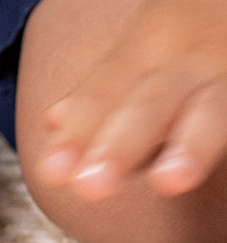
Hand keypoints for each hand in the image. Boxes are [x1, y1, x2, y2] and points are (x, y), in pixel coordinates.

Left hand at [36, 0, 226, 201]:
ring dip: (190, 146)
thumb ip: (101, 93)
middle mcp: (184, 62)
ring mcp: (226, 71)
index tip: (52, 172)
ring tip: (171, 181)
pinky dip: (223, 138)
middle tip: (91, 186)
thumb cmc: (184, 37)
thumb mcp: (138, 52)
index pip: (100, 98)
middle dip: (119, 146)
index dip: (77, 136)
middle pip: (148, 105)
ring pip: (211, 110)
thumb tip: (52, 121)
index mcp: (142, 54)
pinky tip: (201, 168)